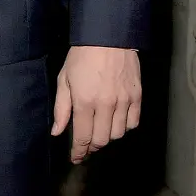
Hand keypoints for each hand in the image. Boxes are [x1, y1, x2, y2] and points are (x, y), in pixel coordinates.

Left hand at [52, 45, 140, 162]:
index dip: (79, 151)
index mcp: (84, 101)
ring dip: (107, 137)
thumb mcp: (64, 79)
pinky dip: (124, 127)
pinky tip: (115, 121)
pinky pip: (133, 123)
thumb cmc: (81, 56)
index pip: (83, 136)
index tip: (75, 158)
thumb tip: (57, 132)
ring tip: (98, 130)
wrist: (108, 37)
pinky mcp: (137, 98)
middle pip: (102, 140)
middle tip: (86, 146)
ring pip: (118, 134)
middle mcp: (106, 106)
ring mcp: (124, 102)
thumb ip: (61, 108)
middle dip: (92, 147)